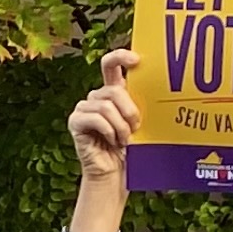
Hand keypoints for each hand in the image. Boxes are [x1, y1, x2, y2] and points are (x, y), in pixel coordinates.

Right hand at [67, 49, 141, 181]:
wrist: (115, 174)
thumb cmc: (130, 150)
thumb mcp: (140, 123)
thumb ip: (140, 104)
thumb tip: (157, 91)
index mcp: (113, 92)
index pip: (111, 64)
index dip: (120, 56)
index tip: (137, 60)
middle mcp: (97, 97)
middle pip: (113, 89)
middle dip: (129, 109)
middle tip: (136, 126)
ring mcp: (84, 108)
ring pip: (106, 105)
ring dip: (120, 125)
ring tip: (124, 139)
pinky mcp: (75, 122)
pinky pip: (95, 118)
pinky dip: (108, 130)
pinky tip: (112, 141)